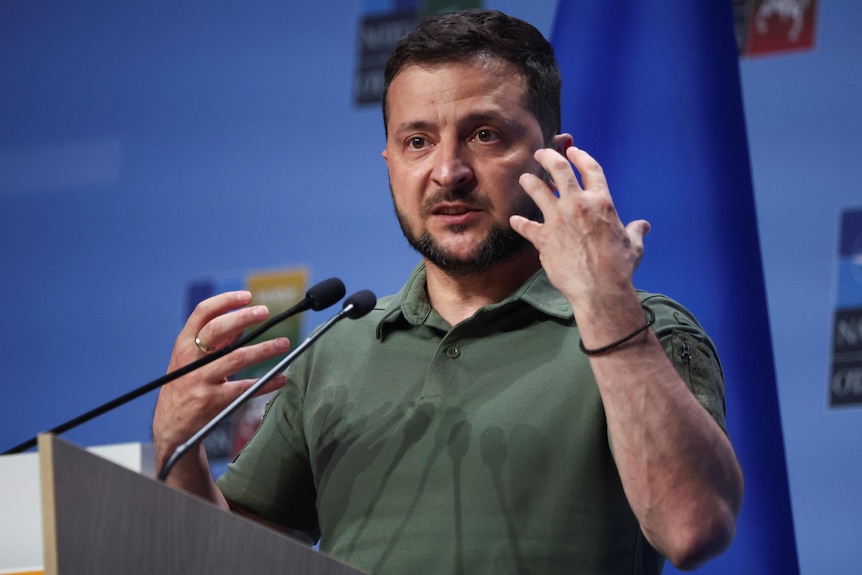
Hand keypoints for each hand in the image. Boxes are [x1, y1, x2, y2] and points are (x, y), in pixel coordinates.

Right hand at [152, 290, 290, 465]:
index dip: (225, 301)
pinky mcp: (212, 401)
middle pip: (216, 330)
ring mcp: (199, 381)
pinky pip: (245, 388)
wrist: (170, 428)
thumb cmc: (184, 388)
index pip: (202, 313)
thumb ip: (215, 343)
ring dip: (264, 349)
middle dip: (243, 317)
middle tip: (265, 312)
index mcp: (184, 345)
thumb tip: (242, 324)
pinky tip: (280, 378)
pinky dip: (266, 382)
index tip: (246, 297)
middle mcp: (189, 360)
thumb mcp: (190, 361)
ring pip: (236, 358)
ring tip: (284, 344)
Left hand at [511, 146, 649, 312]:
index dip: (580, 156)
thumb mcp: (633, 245)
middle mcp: (578, 205)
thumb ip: (635, 231)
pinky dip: (520, 223)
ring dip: (529, 181)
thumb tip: (644, 227)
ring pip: (537, 190)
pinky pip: (527, 226)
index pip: (590, 169)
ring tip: (525, 178)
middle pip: (559, 169)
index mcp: (602, 202)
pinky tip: (515, 220)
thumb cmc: (620, 267)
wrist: (601, 289)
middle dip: (547, 156)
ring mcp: (558, 220)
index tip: (572, 151)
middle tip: (540, 153)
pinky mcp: (544, 238)